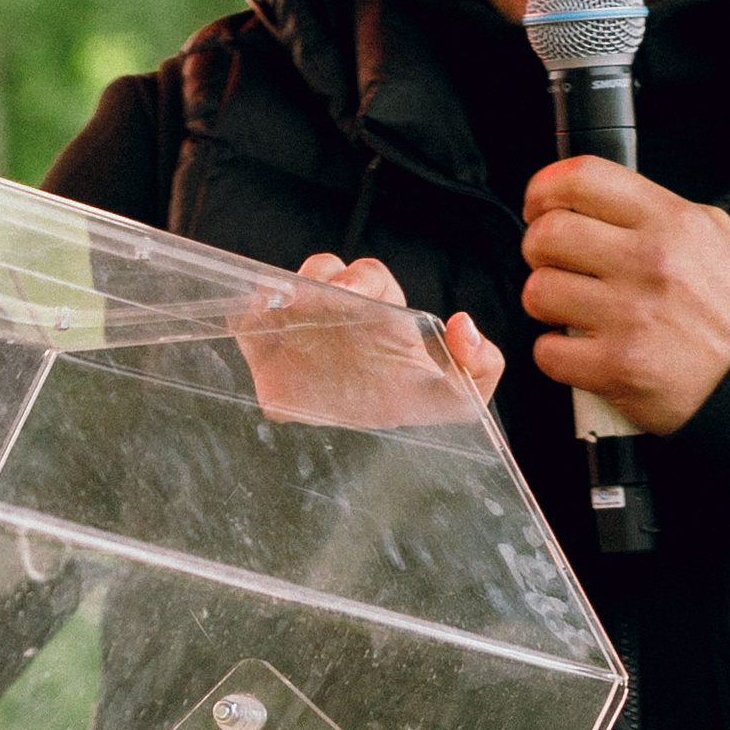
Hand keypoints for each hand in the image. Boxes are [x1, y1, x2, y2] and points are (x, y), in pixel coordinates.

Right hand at [231, 251, 503, 426]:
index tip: (368, 301)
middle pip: (325, 272)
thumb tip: (463, 326)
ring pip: (285, 288)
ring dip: (287, 289)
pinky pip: (247, 321)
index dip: (367, 280)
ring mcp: (298, 330)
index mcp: (378, 313)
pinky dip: (248, 313)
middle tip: (336, 300)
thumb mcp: (459, 397)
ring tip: (292, 307)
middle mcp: (336, 314)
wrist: (366, 456)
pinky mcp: (266, 355)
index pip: (370, 278)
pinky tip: (259, 319)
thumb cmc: (411, 412)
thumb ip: (482, 364)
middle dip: (328, 278)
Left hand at [521, 158, 729, 433]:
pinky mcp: (617, 367)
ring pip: (539, 292)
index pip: (582, 179)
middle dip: (538, 249)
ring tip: (570, 309)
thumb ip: (659, 211)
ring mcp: (631, 317)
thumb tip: (598, 200)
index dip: (544, 189)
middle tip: (553, 263)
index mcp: (672, 223)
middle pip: (547, 234)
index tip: (538, 205)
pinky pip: (547, 351)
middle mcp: (651, 263)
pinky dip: (555, 353)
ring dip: (546, 302)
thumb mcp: (716, 237)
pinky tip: (580, 348)